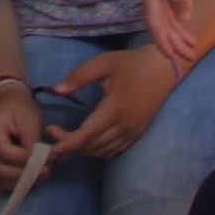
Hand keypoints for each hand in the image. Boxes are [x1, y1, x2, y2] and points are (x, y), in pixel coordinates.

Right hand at [0, 83, 46, 189]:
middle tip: (46, 170)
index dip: (24, 159)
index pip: (5, 153)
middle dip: (25, 173)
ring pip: (1, 180)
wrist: (8, 107)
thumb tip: (39, 162)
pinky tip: (34, 177)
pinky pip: (4, 183)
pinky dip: (19, 184)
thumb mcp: (29, 118)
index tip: (44, 158)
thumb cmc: (19, 110)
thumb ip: (32, 140)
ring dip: (23, 181)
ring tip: (42, 174)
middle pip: (0, 170)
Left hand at [46, 47, 174, 161]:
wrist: (164, 68)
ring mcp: (133, 132)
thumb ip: (79, 76)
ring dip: (82, 149)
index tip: (51, 147)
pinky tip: (86, 141)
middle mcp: (126, 125)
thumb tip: (57, 90)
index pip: (87, 134)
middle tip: (53, 133)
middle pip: (92, 146)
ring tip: (66, 137)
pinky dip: (97, 151)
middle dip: (69, 146)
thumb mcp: (104, 62)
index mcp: (116, 107)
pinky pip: (113, 151)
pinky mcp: (137, 134)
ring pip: (102, 152)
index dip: (67, 143)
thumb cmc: (132, 63)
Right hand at [139, 0, 200, 70]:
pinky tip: (183, 23)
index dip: (163, 40)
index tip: (174, 57)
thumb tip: (183, 19)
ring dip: (175, 30)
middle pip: (158, 21)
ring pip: (162, 14)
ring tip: (190, 44)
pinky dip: (174, 16)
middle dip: (173, 40)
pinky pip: (164, 4)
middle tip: (189, 56)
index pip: (154, 21)